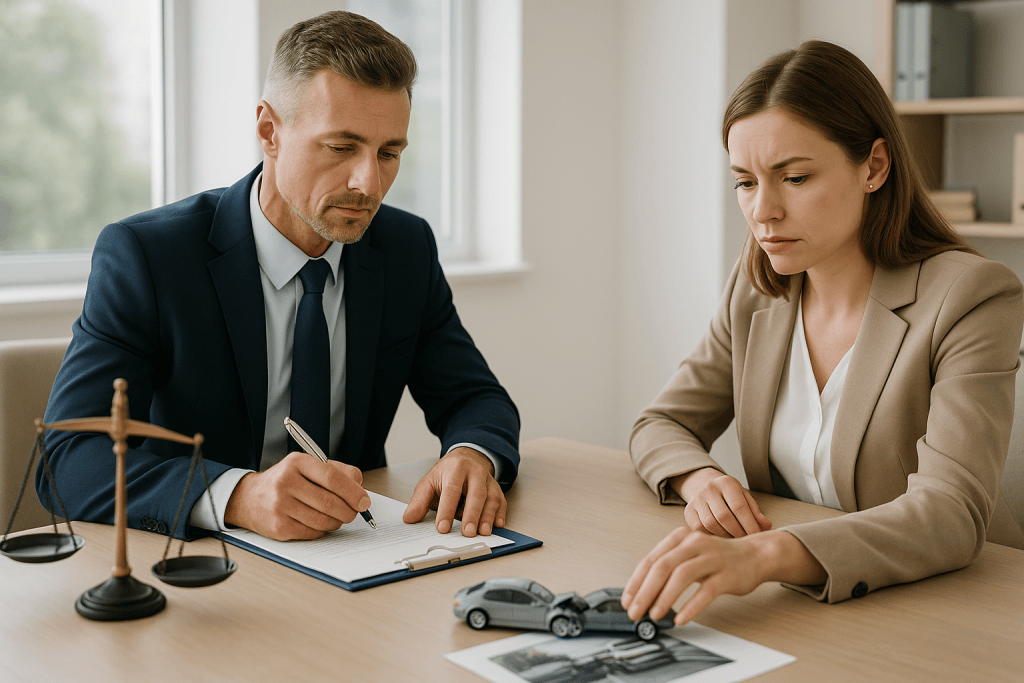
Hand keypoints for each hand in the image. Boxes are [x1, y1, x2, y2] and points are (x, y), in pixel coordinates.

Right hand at [224, 452, 369, 540]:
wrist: (249, 498)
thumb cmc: (286, 481)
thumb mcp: (307, 466)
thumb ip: (337, 471)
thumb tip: (360, 487)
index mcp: (297, 462)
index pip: (332, 477)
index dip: (353, 492)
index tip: (364, 501)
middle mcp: (286, 482)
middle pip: (330, 502)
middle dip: (349, 511)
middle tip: (354, 512)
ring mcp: (280, 506)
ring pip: (323, 520)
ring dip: (337, 522)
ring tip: (337, 517)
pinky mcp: (278, 527)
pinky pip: (312, 533)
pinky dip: (322, 530)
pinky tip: (318, 522)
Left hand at [402, 447, 505, 536]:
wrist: (466, 458)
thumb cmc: (447, 473)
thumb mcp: (429, 482)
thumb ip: (419, 501)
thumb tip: (409, 518)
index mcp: (455, 468)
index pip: (451, 490)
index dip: (447, 510)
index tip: (442, 528)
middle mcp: (475, 472)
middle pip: (476, 493)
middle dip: (472, 514)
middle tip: (467, 533)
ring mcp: (488, 480)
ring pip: (492, 498)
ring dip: (488, 517)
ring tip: (482, 532)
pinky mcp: (497, 488)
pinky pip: (501, 501)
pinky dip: (500, 514)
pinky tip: (497, 525)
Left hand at [621, 527, 827, 624]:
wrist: (755, 554)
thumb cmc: (717, 558)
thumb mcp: (688, 555)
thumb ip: (668, 567)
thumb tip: (641, 592)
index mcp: (680, 537)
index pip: (650, 560)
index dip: (636, 582)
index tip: (627, 601)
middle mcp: (694, 543)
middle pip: (662, 567)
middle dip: (645, 592)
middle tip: (636, 612)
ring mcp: (712, 558)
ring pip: (681, 576)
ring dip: (664, 598)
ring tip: (655, 616)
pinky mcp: (727, 574)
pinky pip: (706, 591)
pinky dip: (690, 606)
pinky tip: (681, 618)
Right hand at [674, 468, 771, 536]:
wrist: (704, 486)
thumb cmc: (729, 496)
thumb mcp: (744, 497)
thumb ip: (755, 511)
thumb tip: (766, 526)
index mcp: (726, 483)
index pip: (739, 506)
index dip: (749, 524)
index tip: (757, 536)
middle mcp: (709, 489)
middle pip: (724, 516)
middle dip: (738, 532)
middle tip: (746, 542)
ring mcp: (696, 500)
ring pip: (710, 524)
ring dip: (725, 537)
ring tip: (735, 542)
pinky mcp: (688, 511)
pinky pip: (699, 529)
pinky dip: (711, 537)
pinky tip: (721, 539)